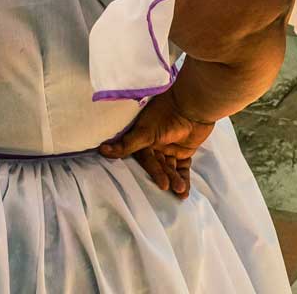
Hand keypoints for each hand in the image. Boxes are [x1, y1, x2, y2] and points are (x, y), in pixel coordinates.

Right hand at [99, 90, 215, 197]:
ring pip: (170, 169)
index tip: (161, 184)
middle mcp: (155, 146)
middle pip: (159, 166)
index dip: (154, 171)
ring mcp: (169, 149)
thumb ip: (127, 144)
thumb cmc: (167, 114)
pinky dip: (184, 179)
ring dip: (175, 180)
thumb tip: (101, 150)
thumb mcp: (146, 131)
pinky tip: (185, 193)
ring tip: (181, 192)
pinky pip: (182, 168)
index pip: (146, 160)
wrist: (194, 103)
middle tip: (170, 188)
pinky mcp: (183, 151)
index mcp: (143, 140)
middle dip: (165, 177)